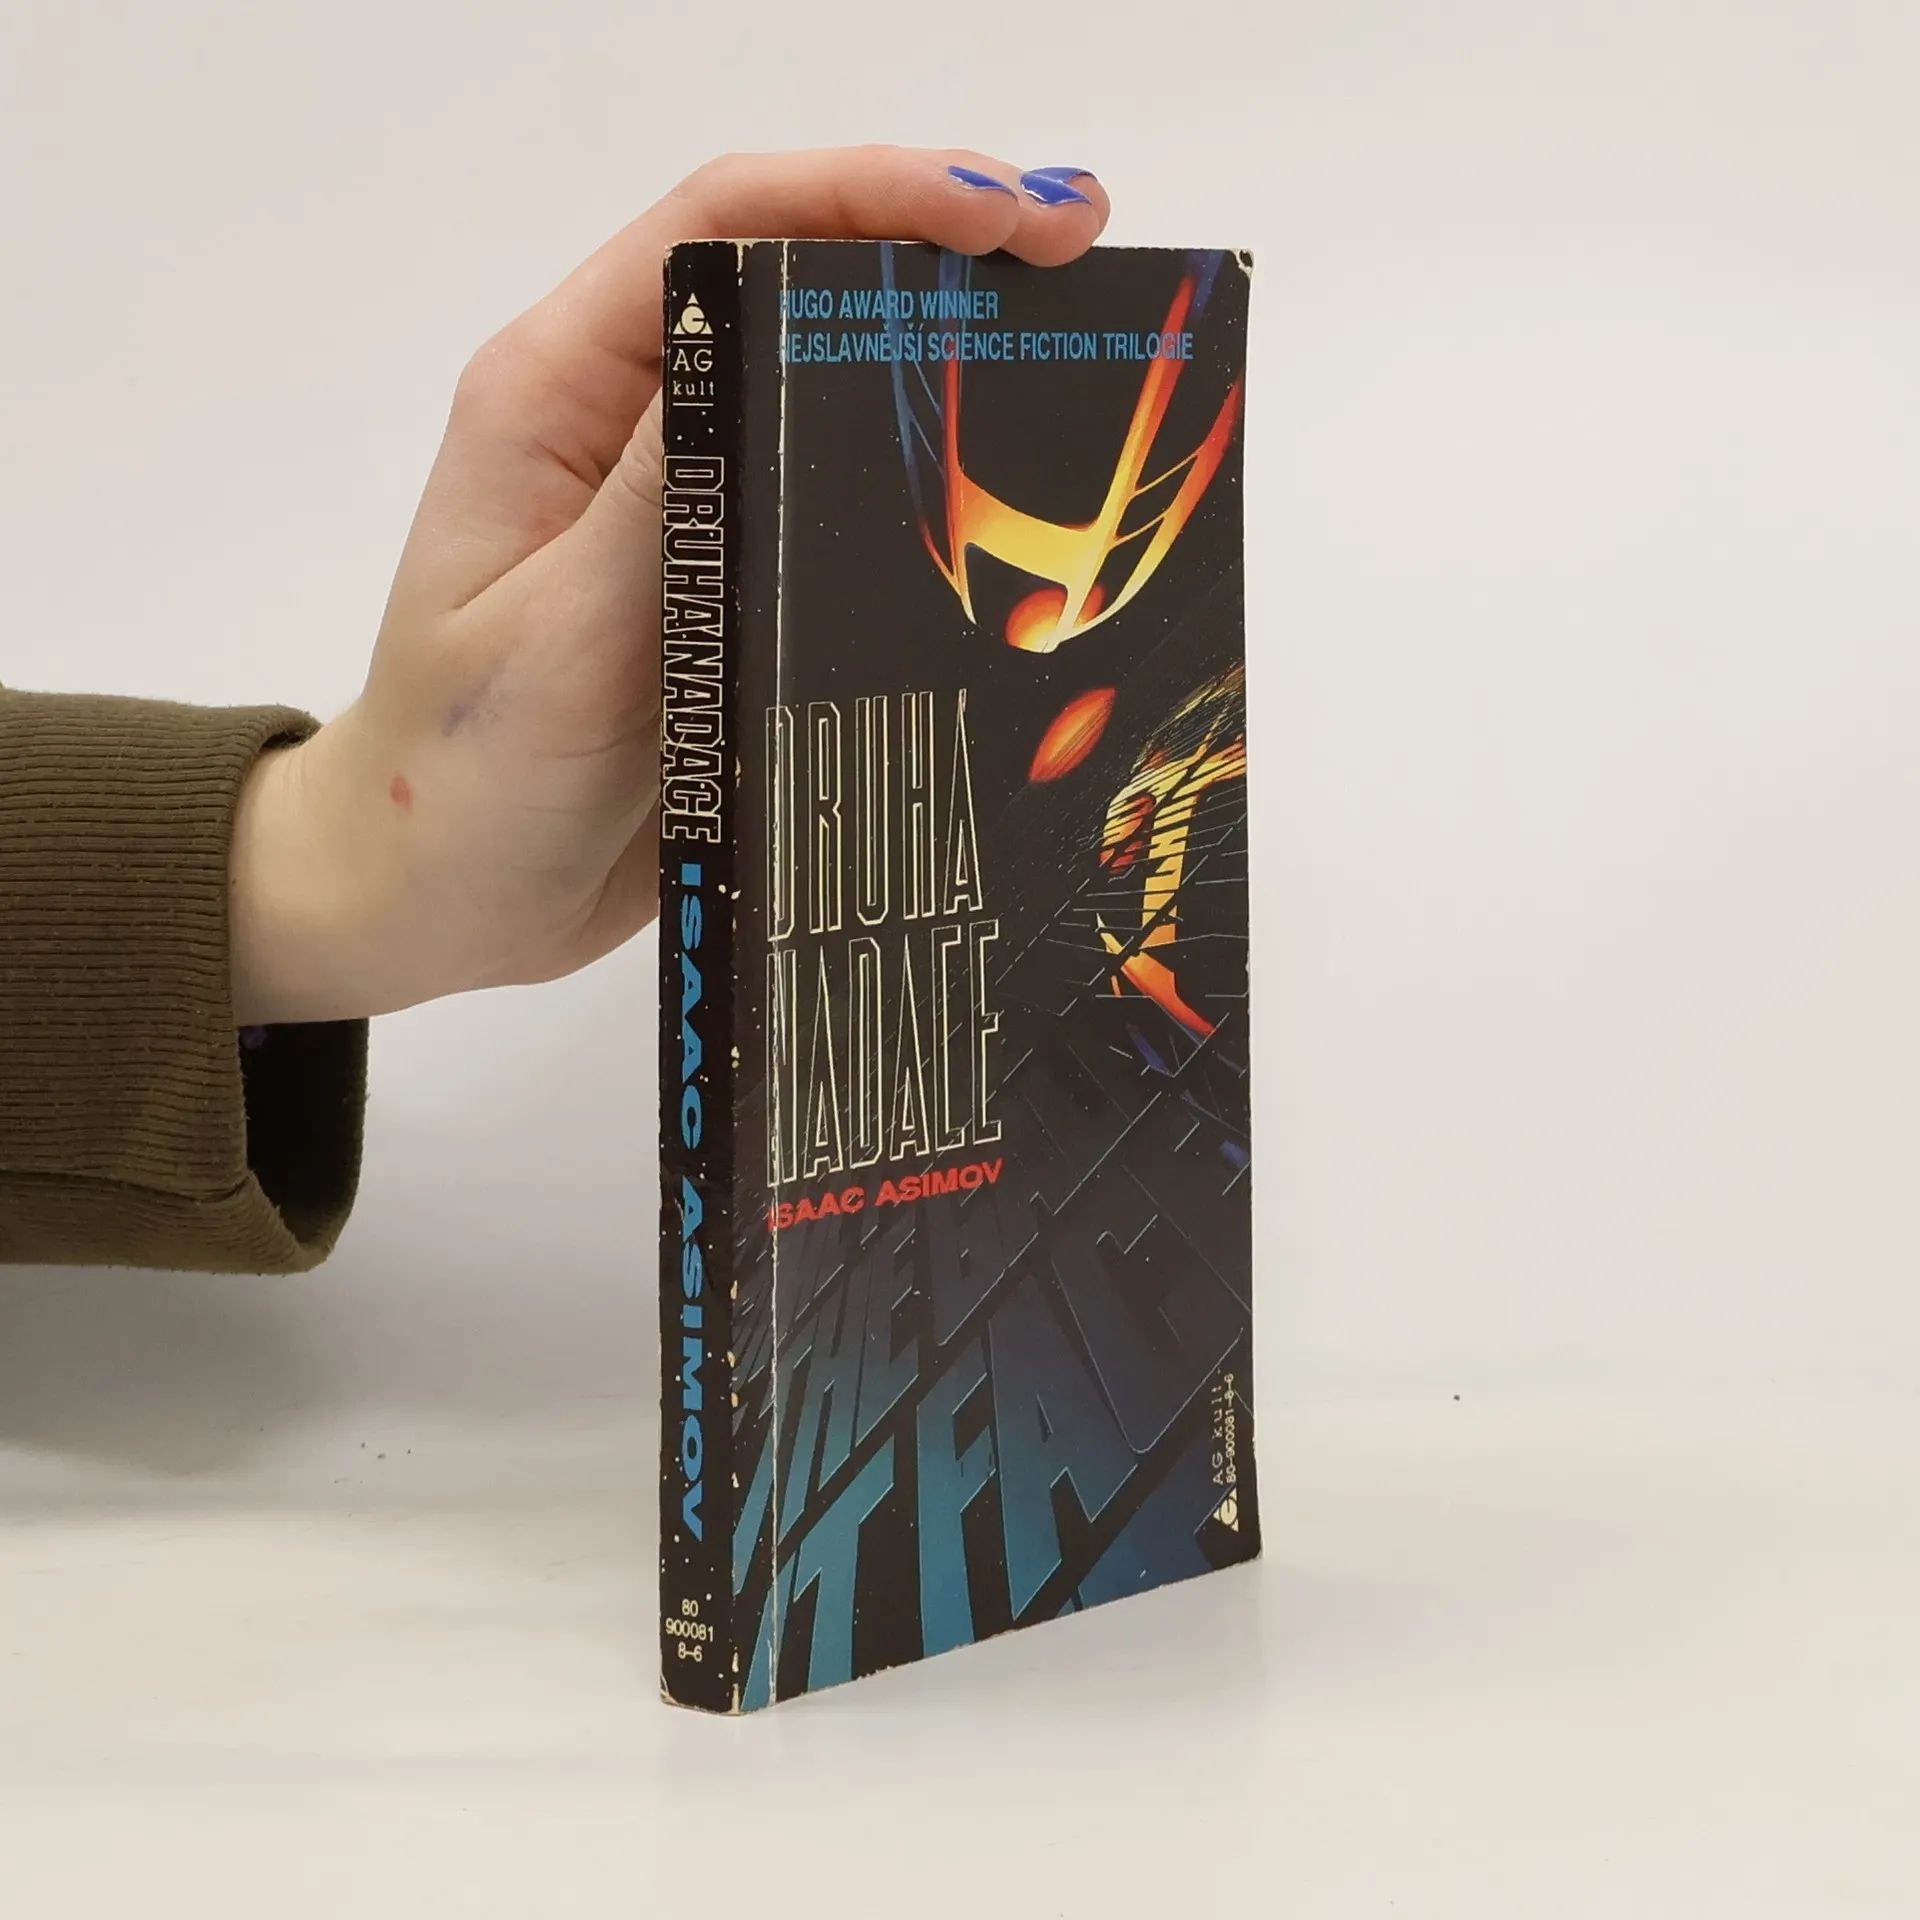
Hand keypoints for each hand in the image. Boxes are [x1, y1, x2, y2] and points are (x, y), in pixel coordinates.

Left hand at [230, 148, 1109, 1024]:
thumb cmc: (459, 780)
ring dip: (943, 358)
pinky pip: (836, 507)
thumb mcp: (555, 641)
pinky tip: (1009, 495)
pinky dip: (924, 483)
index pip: (719, 228)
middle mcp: (630, 430)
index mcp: (559, 398)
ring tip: (1075, 345)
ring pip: (827, 391)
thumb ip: (657, 502)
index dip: (867, 192)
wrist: (441, 900)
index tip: (1001, 215)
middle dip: (935, 250)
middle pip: (791, 282)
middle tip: (1077, 255)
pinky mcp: (727, 586)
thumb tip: (768, 342)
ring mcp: (686, 509)